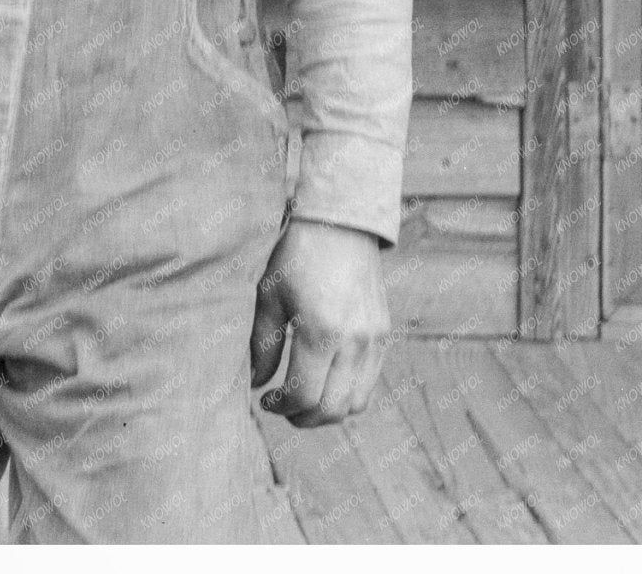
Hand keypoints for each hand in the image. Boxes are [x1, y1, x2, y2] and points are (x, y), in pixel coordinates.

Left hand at [248, 215, 389, 427]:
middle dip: (304, 418)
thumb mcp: (269, 295)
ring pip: (356, 403)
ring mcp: (373, 340)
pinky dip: (348, 393)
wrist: (339, 223)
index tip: (266, 399)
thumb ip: (263, 345)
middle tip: (284, 407)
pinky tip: (326, 379)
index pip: (305, 397)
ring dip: (328, 411)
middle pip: (332, 410)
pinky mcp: (383, 335)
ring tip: (304, 399)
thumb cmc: (296, 256)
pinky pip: (369, 382)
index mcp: (321, 332)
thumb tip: (258, 384)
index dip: (282, 407)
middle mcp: (353, 342)